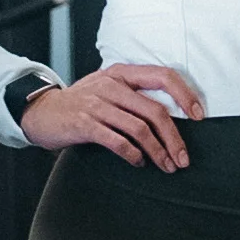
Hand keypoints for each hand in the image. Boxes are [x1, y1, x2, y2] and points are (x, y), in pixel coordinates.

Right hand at [18, 62, 206, 170]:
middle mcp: (111, 85)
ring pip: (140, 129)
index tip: (199, 115)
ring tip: (166, 166)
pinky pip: (118, 141)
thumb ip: (135, 96)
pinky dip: (133, 155)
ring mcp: (97, 104)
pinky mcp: (85, 124)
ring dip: (158, 151)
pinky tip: (139, 163)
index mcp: (122, 73)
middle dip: (175, 138)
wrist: (41, 112)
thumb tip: (172, 116)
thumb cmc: (81, 103)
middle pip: (156, 111)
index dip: (185, 95)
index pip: (163, 76)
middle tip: (183, 159)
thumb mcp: (108, 89)